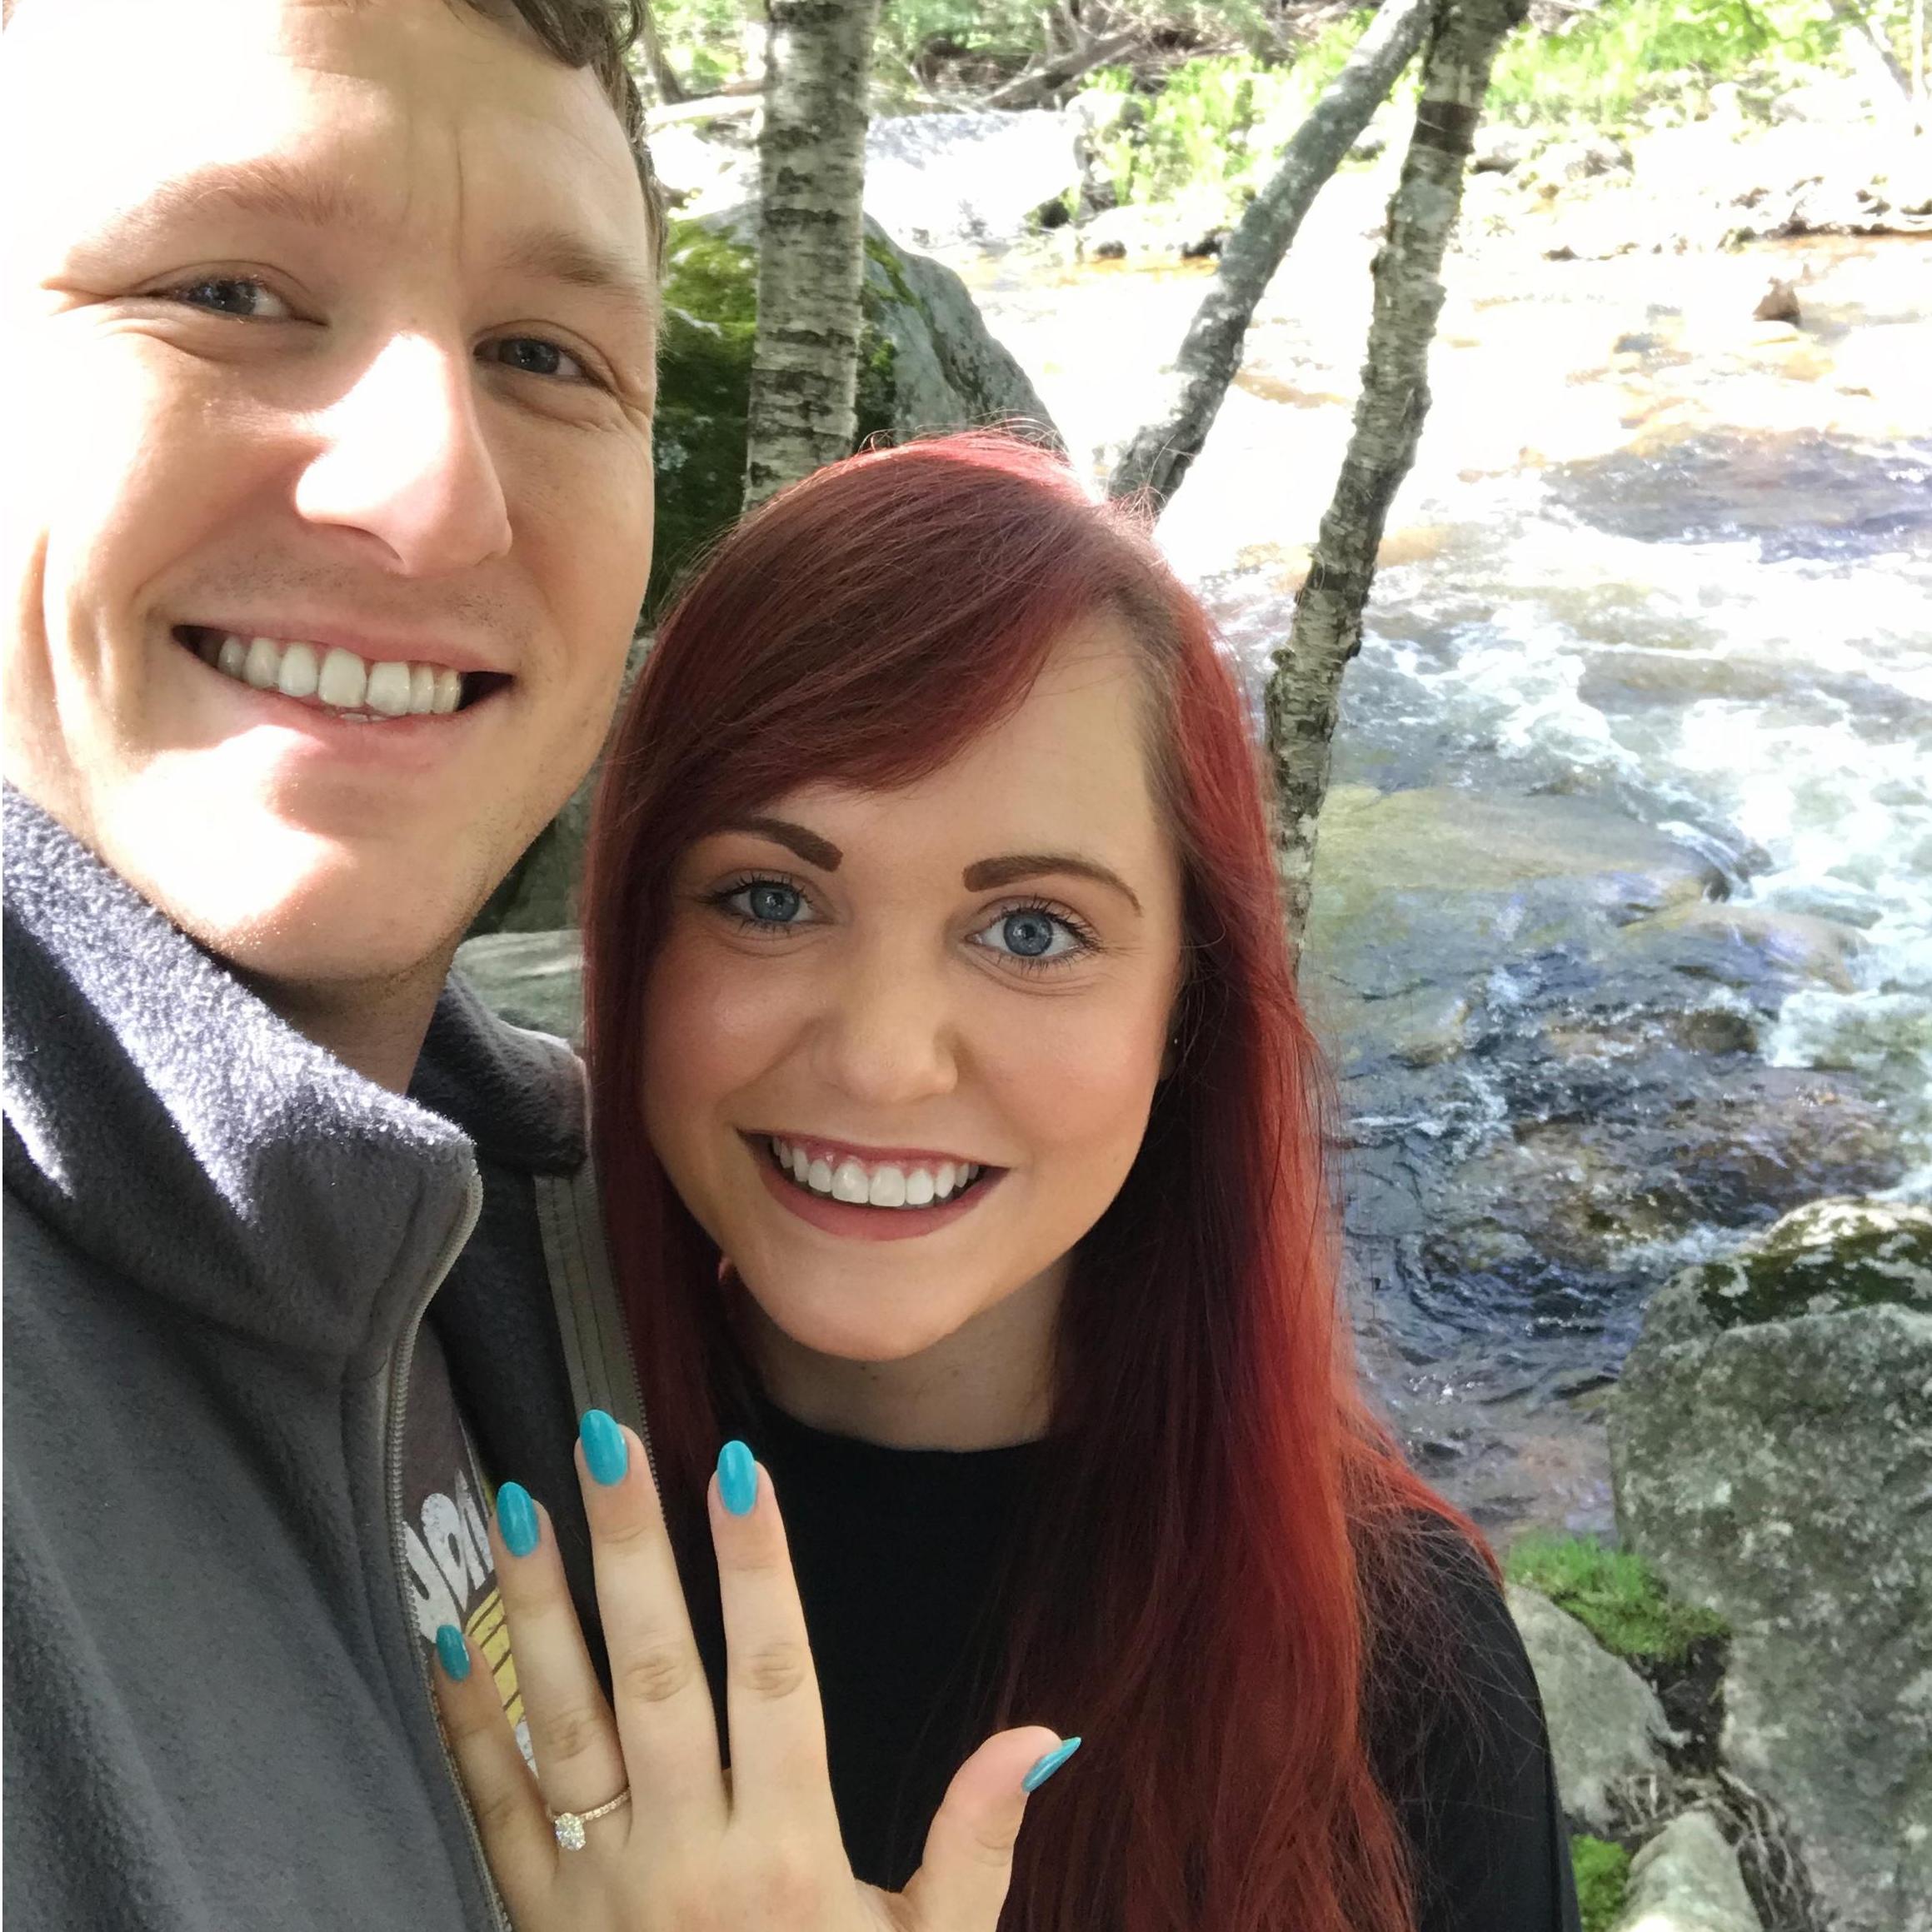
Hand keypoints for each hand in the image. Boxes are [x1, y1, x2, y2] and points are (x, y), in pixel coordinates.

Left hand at [433, 1418, 1071, 1930]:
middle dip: (632, 1549)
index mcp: (790, 1858)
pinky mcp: (536, 1921)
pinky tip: (441, 1636)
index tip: (737, 1471)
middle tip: (604, 1438)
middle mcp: (688, 1860)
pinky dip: (465, 1722)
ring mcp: (600, 1890)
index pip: (776, 1678)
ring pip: (563, 1724)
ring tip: (519, 1501)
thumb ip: (977, 1845)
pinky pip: (494, 1810)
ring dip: (537, 1609)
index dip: (759, 1569)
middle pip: (657, 1675)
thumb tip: (1041, 1736)